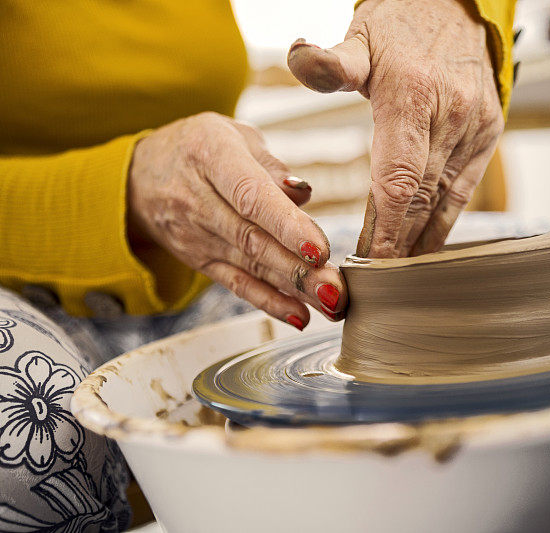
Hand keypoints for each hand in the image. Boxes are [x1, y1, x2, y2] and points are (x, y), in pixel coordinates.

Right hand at [127, 112, 346, 328]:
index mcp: (211, 155)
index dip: (286, 225)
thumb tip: (303, 194)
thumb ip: (271, 165)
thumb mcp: (233, 135)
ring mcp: (196, 235)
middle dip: (299, 269)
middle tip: (336, 288)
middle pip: (253, 239)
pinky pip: (236, 284)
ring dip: (293, 289)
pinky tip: (299, 315)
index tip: (319, 249)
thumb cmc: (200, 147)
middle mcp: (197, 199)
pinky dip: (269, 302)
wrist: (140, 175)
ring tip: (330, 303)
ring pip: (250, 266)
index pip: (250, 196)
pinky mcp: (199, 261)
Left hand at [288, 0, 503, 257]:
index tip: (368, 265)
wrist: (458, 5)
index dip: (384, 230)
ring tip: (400, 279)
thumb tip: (299, 57)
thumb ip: (331, 61)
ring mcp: (475, 128)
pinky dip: (444, 223)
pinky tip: (427, 250)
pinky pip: (464, 191)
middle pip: (420, 200)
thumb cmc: (400, 23)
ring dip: (421, 242)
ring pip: (444, 201)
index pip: (397, 181)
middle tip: (375, 284)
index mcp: (413, 95)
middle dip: (397, 245)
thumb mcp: (361, 35)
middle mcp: (450, 116)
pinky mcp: (489, 135)